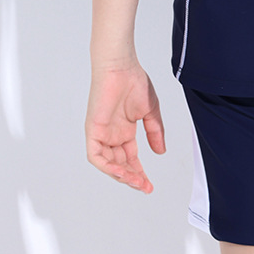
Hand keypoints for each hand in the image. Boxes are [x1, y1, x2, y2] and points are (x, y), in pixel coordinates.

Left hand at [85, 63, 165, 192]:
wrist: (121, 66)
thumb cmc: (134, 82)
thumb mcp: (150, 111)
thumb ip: (155, 132)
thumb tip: (161, 151)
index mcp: (124, 131)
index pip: (130, 158)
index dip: (139, 172)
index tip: (150, 185)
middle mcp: (111, 135)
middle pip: (120, 165)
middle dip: (132, 178)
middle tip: (145, 187)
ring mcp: (101, 133)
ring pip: (108, 164)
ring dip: (121, 175)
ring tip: (136, 181)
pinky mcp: (93, 130)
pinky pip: (96, 156)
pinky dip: (107, 166)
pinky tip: (121, 171)